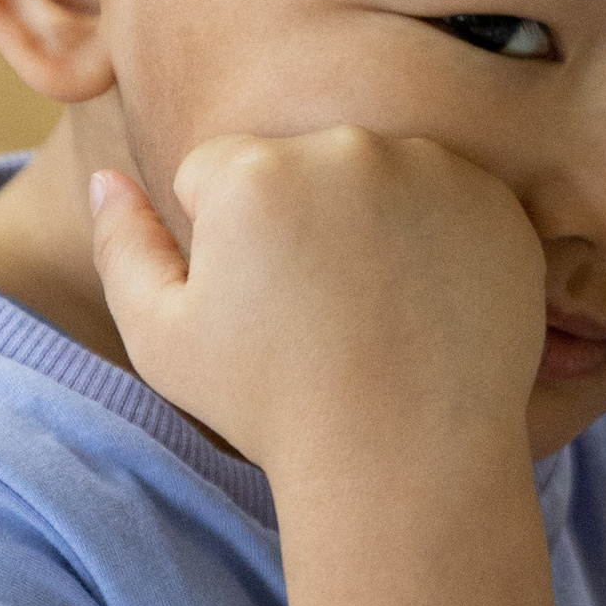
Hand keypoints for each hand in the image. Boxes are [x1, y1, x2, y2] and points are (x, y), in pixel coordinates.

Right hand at [90, 130, 546, 489]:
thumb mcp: (163, 340)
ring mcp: (432, 168)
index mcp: (253, 170)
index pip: (218, 171)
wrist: (407, 458)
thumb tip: (109, 177)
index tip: (259, 303)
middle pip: (299, 161)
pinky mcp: (496, 201)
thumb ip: (122, 246)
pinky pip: (446, 196)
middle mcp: (344, 147)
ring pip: (376, 172)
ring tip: (374, 311)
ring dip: (369, 219)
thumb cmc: (273, 406)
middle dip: (298, 218)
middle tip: (319, 312)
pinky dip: (437, 236)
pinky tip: (426, 306)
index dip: (226, 241)